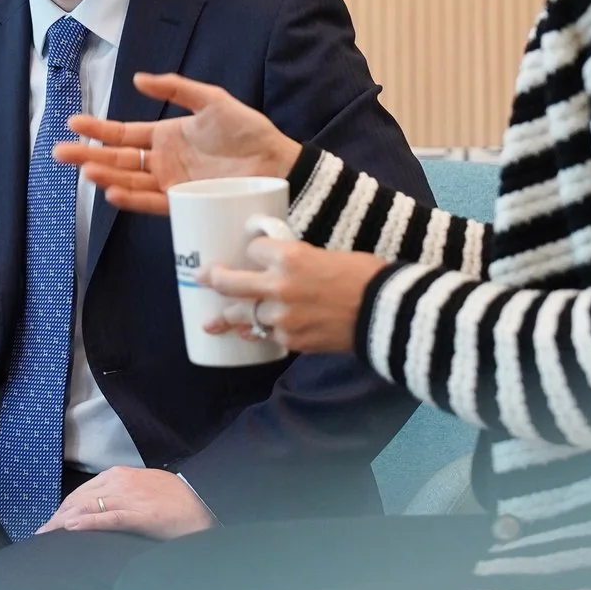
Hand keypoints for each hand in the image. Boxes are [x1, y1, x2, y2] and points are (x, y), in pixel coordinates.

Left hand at [36, 466, 215, 539]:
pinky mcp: (141, 514)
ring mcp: (130, 497)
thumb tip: (103, 508)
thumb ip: (124, 495)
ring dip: (63, 522)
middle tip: (41, 534)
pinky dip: (87, 523)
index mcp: (120, 475)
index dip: (63, 509)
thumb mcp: (145, 490)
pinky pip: (108, 518)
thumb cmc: (177, 501)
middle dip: (57, 517)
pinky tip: (71, 530)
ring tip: (46, 536)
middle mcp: (120, 482)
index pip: (82, 492)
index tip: (50, 523)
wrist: (206, 504)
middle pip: (78, 499)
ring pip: (87, 508)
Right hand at [52, 72, 301, 214]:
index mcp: (165, 136)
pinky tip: (113, 192)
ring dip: (107, 176)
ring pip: (130, 181)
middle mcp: (163, 161)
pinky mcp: (185, 202)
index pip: (122, 134)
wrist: (277, 163)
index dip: (98, 130)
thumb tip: (138, 80)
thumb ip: (176, 88)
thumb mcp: (212, 100)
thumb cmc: (248, 131)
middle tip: (60, 152)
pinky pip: (152, 202)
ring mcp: (172, 183)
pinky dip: (132, 199)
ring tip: (86, 171)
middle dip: (88, 155)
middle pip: (118, 159)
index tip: (74, 124)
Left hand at [203, 236, 387, 355]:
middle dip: (211, 278)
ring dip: (228, 317)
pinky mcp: (292, 340)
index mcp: (289, 256)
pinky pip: (265, 337)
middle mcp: (279, 286)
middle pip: (229, 281)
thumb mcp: (326, 254)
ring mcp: (282, 317)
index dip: (252, 250)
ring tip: (212, 322)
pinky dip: (256, 334)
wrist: (389, 313)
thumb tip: (277, 265)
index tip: (252, 252)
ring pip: (242, 315)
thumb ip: (296, 260)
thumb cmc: (365, 277)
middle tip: (201, 277)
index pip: (252, 248)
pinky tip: (246, 335)